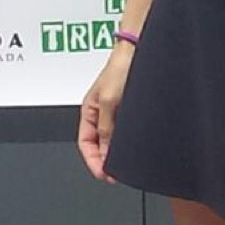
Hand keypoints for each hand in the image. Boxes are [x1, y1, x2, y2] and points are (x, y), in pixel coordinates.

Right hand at [77, 45, 135, 182]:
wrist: (139, 50)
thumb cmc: (120, 67)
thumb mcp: (109, 102)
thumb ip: (106, 129)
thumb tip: (106, 155)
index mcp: (89, 111)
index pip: (85, 143)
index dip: (93, 161)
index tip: (104, 175)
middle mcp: (101, 112)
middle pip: (98, 144)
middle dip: (104, 160)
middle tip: (116, 174)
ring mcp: (115, 110)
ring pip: (112, 138)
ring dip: (116, 152)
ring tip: (125, 165)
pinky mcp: (129, 107)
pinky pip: (125, 130)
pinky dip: (127, 141)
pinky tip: (135, 147)